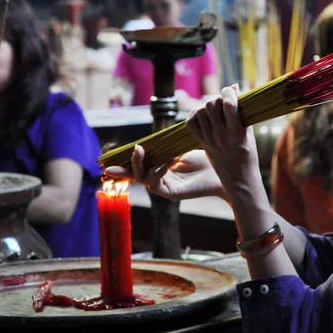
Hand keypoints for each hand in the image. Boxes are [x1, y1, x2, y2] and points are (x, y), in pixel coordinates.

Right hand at [104, 146, 225, 200]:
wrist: (225, 168)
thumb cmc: (206, 158)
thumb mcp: (181, 148)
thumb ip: (165, 146)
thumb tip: (149, 138)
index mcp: (160, 168)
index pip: (137, 166)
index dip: (123, 162)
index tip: (107, 159)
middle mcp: (160, 179)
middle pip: (135, 175)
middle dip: (127, 166)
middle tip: (135, 149)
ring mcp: (165, 187)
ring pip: (144, 179)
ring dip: (146, 164)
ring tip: (153, 151)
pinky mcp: (172, 194)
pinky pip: (156, 185)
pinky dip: (157, 171)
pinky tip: (167, 161)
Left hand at [186, 85, 267, 206]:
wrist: (239, 180)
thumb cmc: (249, 157)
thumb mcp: (250, 135)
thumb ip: (242, 112)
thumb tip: (234, 87)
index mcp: (237, 134)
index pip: (229, 105)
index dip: (228, 93)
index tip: (231, 91)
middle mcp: (221, 136)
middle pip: (210, 106)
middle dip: (216, 98)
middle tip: (222, 101)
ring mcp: (209, 140)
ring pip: (200, 112)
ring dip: (207, 106)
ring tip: (215, 108)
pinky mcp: (203, 144)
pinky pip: (191, 123)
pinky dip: (195, 115)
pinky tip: (203, 115)